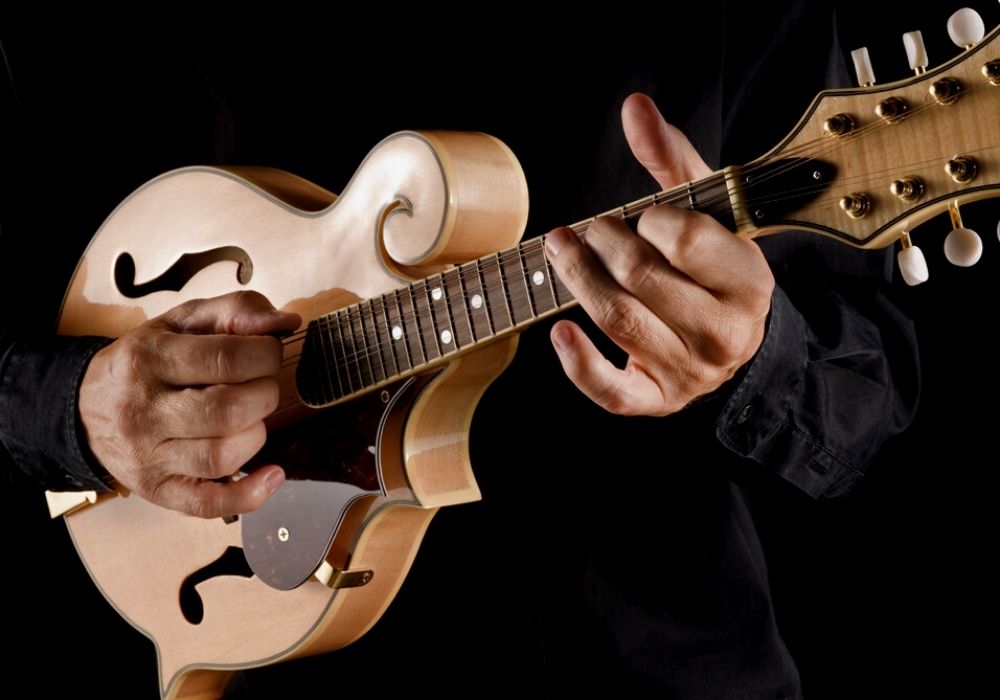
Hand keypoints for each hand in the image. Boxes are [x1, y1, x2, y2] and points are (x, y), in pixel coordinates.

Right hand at [79, 291, 300, 516]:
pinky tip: (271, 474)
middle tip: (261, 386)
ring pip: (222, 456)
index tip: (269, 354)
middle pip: (228, 411)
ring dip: (256, 436)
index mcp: (151, 358)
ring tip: (251, 419)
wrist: (83, 406)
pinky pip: (208, 504)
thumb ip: (236, 311)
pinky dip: (250, 495)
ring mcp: (149, 456)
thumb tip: (285, 323)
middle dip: (264, 396)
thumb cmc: (147, 361)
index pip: (228, 359)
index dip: (267, 356)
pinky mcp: (157, 490)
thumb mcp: (183, 321)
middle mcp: (145, 410)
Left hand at [544, 93, 773, 415]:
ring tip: (558, 250)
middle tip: (584, 230)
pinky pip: (613, 392)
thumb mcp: (707, 211)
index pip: (685, 238)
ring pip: (621, 322)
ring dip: (578, 280)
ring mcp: (690, 371)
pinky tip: (559, 330)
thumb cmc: (712, 267)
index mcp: (748, 281)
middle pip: (643, 278)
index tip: (641, 218)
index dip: (650, 220)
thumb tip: (634, 106)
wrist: (733, 340)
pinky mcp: (657, 400)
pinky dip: (579, 363)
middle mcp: (725, 332)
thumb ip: (671, 159)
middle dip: (600, 244)